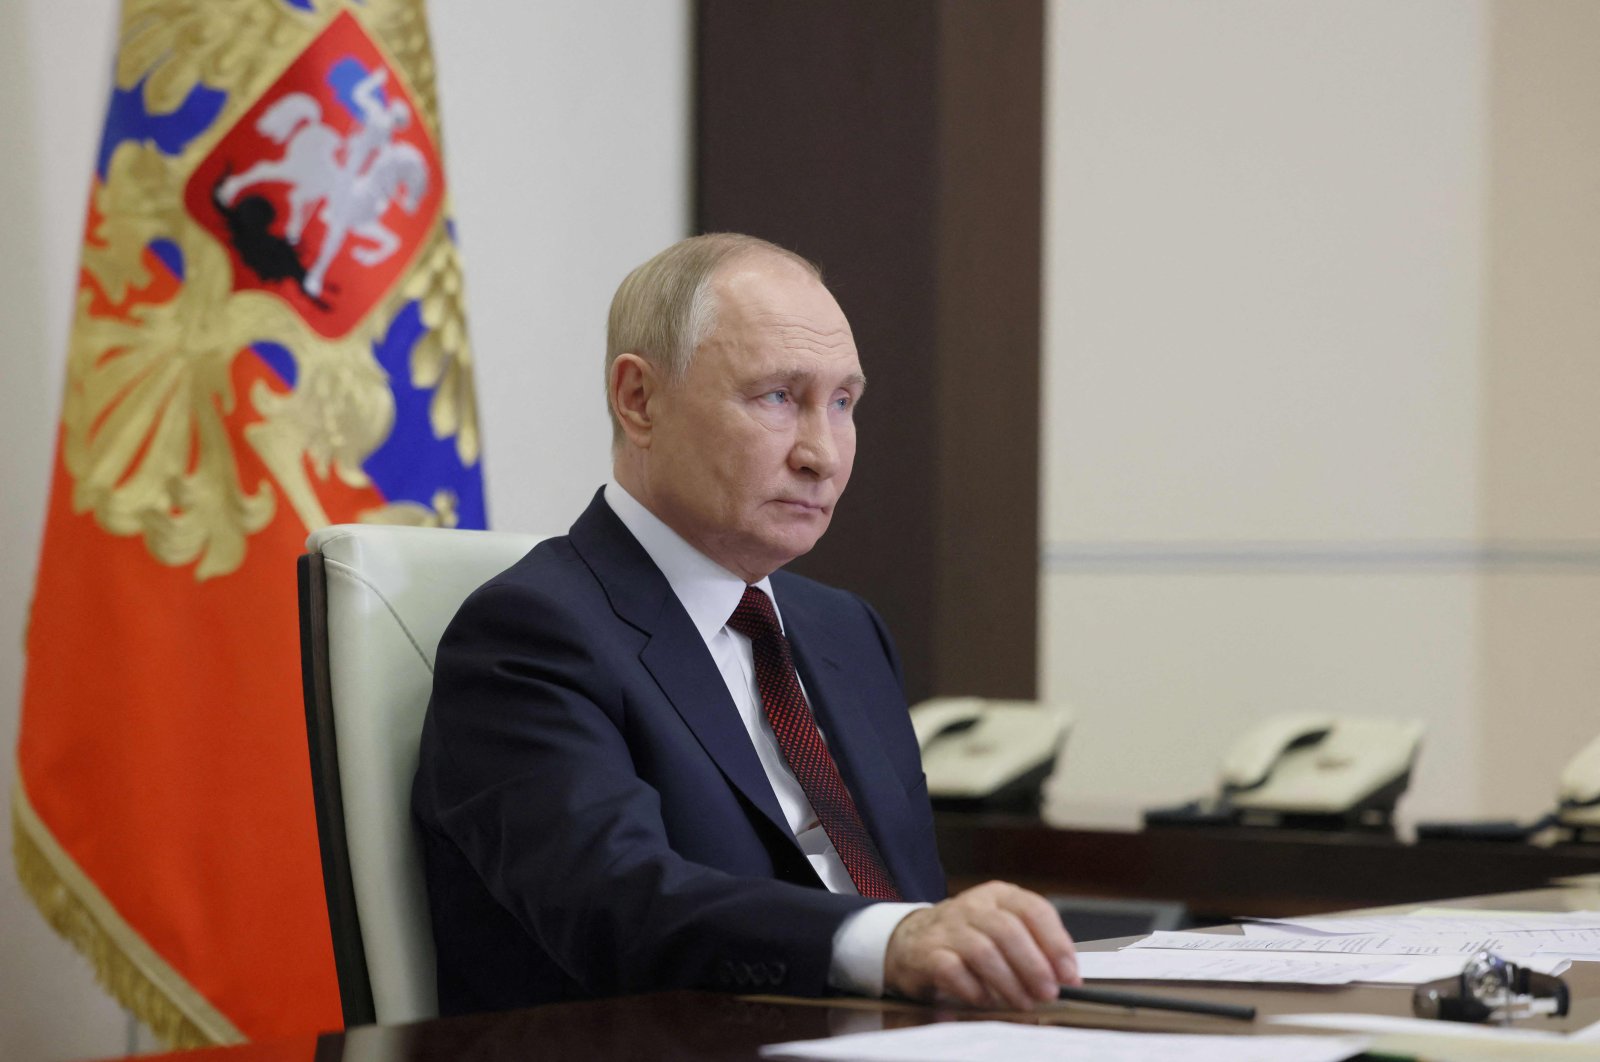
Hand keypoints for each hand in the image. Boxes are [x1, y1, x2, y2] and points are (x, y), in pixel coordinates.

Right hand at [883, 880, 1079, 1009]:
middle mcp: (972, 905)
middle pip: (1008, 930)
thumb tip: (1068, 975)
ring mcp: (947, 927)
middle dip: (1034, 966)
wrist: (912, 938)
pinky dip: (974, 989)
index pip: (1034, 910)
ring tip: (1023, 1002)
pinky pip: (953, 970)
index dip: (1056, 943)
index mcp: (998, 895)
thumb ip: (1035, 945)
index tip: (1069, 974)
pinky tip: (986, 1000)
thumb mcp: (1002, 926)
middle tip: (1048, 993)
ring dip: (1009, 982)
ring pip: (983, 951)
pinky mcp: (926, 952)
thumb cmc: (968, 936)